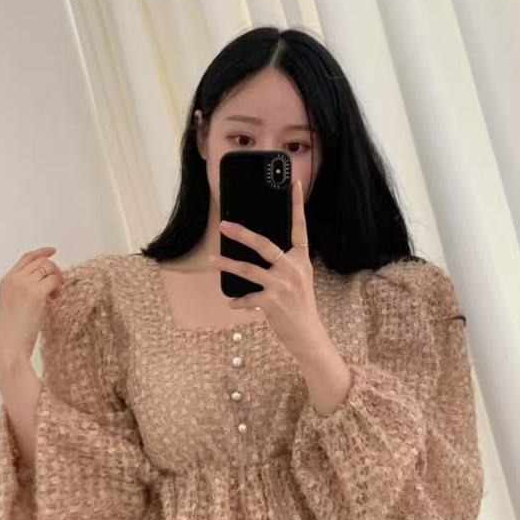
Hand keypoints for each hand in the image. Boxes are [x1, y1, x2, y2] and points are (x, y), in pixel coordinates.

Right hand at [0, 246, 64, 371]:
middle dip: (53, 270)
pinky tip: (55, 299)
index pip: (26, 258)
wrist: (9, 347)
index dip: (41, 252)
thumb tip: (45, 280)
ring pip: (49, 267)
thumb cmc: (13, 332)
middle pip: (40, 260)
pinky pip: (54, 280)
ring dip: (57, 278)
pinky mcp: (35, 294)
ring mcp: (23, 285)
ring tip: (55, 295)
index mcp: (6, 280)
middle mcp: (13, 279)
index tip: (53, 251)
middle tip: (57, 287)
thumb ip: (23, 289)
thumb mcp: (13, 304)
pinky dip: (59, 287)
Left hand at [211, 179, 324, 355]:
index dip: (297, 206)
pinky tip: (232, 303)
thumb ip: (284, 264)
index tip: (294, 184)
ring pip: (248, 269)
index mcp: (301, 260)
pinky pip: (247, 297)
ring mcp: (282, 286)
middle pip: (264, 245)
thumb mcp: (298, 279)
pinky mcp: (272, 303)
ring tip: (212, 261)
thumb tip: (257, 250)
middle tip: (223, 225)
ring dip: (227, 265)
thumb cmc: (299, 306)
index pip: (300, 228)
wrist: (307, 334)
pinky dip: (238, 301)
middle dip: (241, 234)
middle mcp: (293, 270)